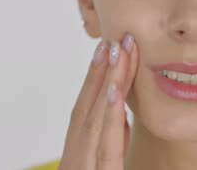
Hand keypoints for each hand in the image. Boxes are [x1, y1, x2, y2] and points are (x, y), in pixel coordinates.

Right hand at [58, 35, 138, 169]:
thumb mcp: (100, 167)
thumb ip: (109, 142)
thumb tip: (119, 114)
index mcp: (78, 152)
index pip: (87, 108)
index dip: (96, 76)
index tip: (107, 47)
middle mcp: (76, 157)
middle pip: (90, 107)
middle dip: (103, 71)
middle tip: (117, 39)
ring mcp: (84, 167)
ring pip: (97, 120)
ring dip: (106, 83)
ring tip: (117, 53)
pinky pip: (107, 147)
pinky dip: (110, 118)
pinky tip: (115, 93)